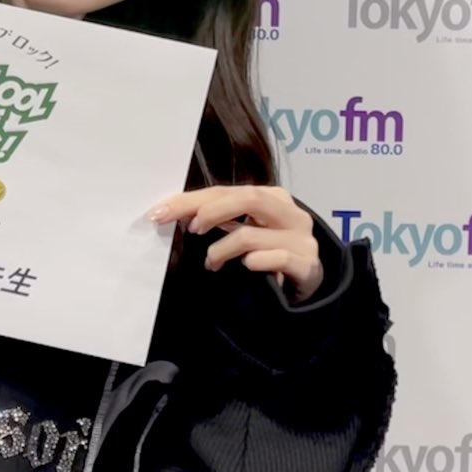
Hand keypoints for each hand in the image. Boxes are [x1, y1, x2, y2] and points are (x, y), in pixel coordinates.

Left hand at [147, 185, 323, 302]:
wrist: (310, 281)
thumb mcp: (248, 229)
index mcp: (273, 197)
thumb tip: (176, 212)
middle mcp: (291, 213)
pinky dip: (253, 263)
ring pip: (251, 235)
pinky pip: (273, 259)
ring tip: (211, 262)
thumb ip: (221, 217)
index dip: (192, 200)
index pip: (227, 191)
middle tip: (190, 229)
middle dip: (210, 212)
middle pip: (248, 198)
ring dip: (221, 249)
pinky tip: (245, 267)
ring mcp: (302, 239)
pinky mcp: (307, 264)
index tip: (162, 212)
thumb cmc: (272, 251)